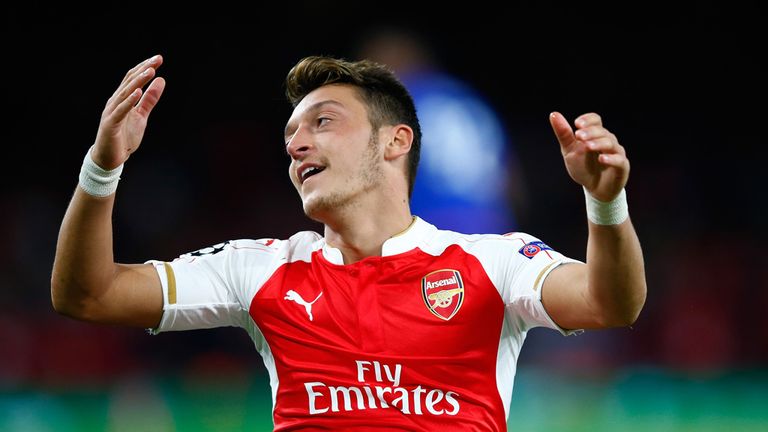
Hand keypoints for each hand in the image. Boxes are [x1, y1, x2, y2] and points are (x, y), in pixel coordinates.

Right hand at [91, 55, 165, 169]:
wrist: (110, 158)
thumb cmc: (124, 136)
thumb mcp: (141, 116)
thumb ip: (149, 99)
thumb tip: (161, 80)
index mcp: (122, 99)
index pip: (133, 78)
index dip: (145, 67)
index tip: (159, 58)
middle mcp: (115, 101)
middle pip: (129, 81)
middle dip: (144, 69)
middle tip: (158, 59)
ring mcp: (111, 112)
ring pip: (125, 93)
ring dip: (138, 81)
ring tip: (150, 71)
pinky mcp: (110, 124)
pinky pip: (120, 110)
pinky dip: (129, 101)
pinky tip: (137, 92)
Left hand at [549, 112, 628, 201]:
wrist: (594, 188)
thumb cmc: (583, 167)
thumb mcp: (569, 150)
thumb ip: (564, 133)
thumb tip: (554, 114)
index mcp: (595, 134)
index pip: (596, 120)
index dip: (588, 120)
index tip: (577, 124)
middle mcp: (608, 141)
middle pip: (602, 131)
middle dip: (590, 132)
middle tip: (578, 136)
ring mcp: (616, 153)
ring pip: (610, 143)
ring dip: (598, 143)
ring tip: (587, 146)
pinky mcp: (622, 166)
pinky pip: (619, 160)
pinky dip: (610, 159)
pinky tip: (601, 159)